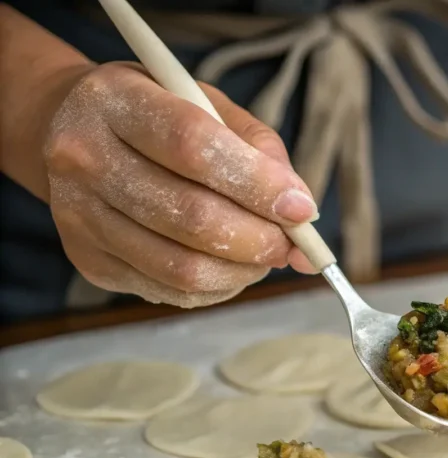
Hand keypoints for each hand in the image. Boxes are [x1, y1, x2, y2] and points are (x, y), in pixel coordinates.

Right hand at [44, 62, 317, 307]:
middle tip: (290, 243)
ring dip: (242, 270)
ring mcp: (79, 215)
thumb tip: (304, 214)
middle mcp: (84, 157)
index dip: (257, 183)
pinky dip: (217, 287)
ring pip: (181, 265)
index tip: (300, 208)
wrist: (66, 130)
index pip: (195, 146)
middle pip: (190, 215)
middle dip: (258, 238)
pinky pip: (169, 290)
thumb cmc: (155, 115)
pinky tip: (231, 267)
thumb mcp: (206, 104)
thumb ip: (259, 151)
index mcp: (116, 101)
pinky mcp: (88, 259)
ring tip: (265, 255)